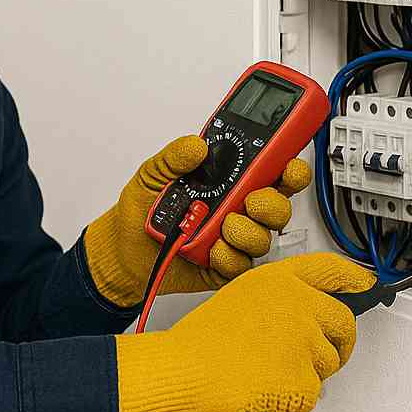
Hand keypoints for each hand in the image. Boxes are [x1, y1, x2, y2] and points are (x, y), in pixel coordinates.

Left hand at [82, 136, 313, 306]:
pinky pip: (240, 266)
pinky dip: (228, 257)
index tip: (290, 165)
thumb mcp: (153, 174)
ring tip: (220, 227)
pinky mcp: (222, 267)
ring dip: (246, 232)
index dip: (289, 168)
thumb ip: (174, 157)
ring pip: (263, 238)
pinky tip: (210, 249)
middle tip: (250, 201)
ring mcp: (231, 240)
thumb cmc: (141, 210)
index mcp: (227, 182)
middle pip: (277, 207)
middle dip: (272, 204)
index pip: (270, 172)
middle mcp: (235, 210)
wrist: (121, 250)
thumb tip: (196, 145)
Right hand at [114, 253, 374, 411]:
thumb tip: (300, 325)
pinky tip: (263, 389)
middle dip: (338, 343)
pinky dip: (291, 401)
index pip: (330, 269)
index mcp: (278, 280)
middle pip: (344, 323)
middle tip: (320, 355)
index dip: (352, 276)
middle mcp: (298, 304)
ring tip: (266, 372)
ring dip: (306, 374)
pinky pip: (312, 396)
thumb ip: (275, 304)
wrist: (182, 371)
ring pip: (328, 364)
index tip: (364, 281)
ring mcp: (305, 341)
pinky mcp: (306, 380)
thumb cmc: (197, 343)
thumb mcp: (236, 300)